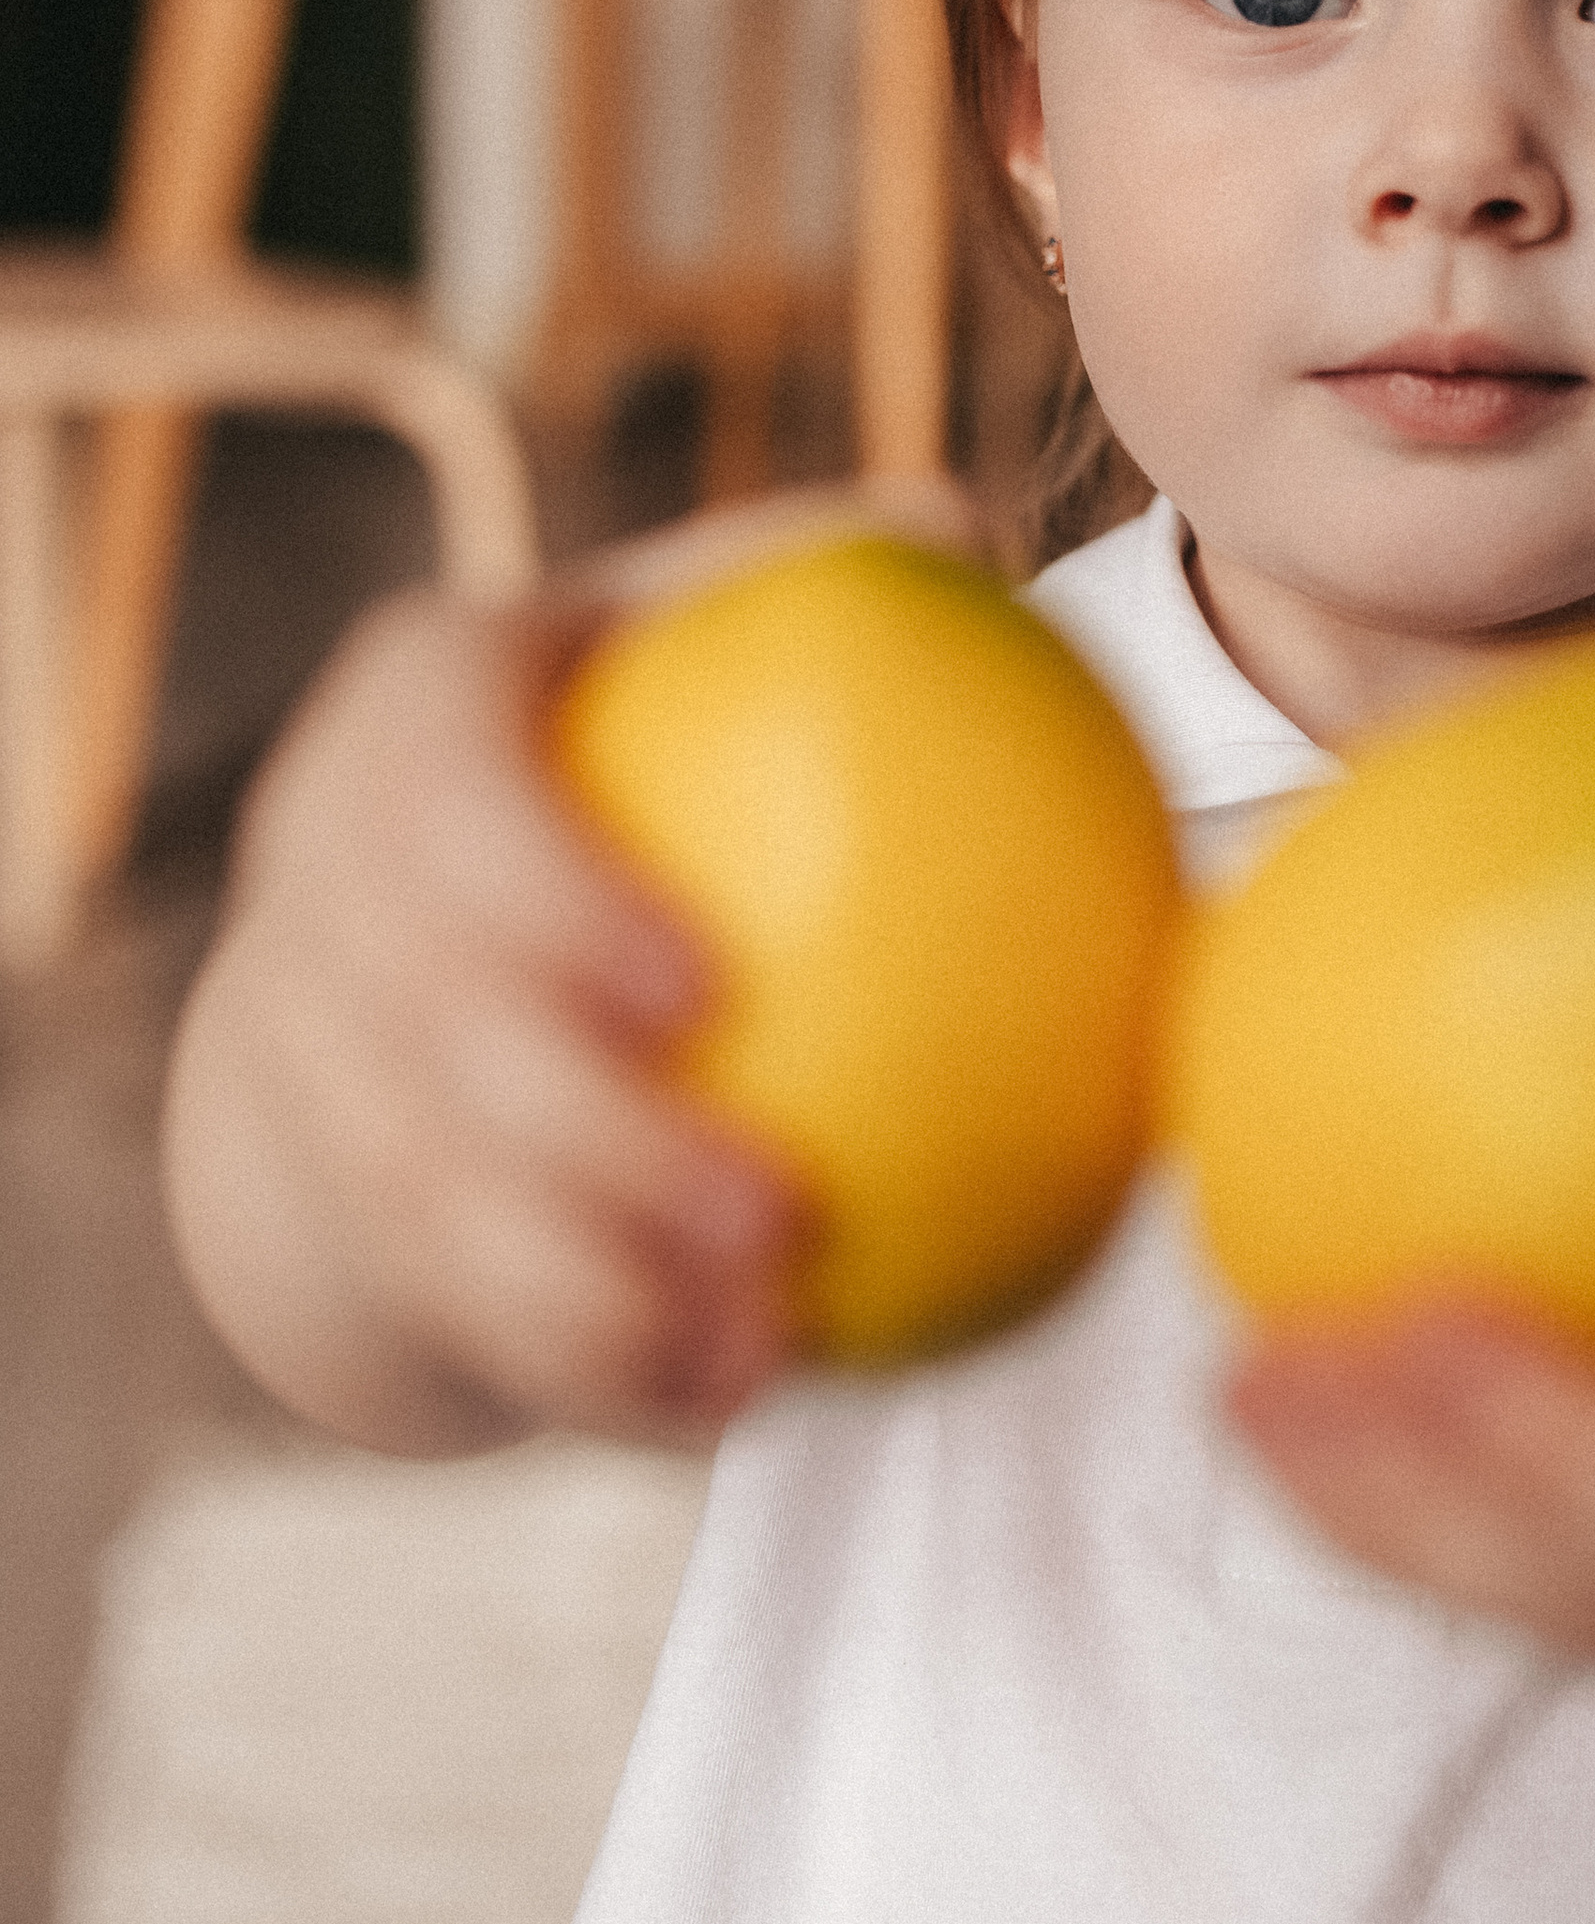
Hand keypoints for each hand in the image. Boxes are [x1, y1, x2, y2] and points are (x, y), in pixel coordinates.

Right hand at [164, 478, 996, 1455]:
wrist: (442, 924)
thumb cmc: (650, 750)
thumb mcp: (707, 642)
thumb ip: (835, 591)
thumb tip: (962, 521)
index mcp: (409, 720)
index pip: (436, 788)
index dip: (537, 888)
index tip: (700, 987)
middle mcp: (325, 877)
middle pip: (420, 1031)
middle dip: (585, 1141)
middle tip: (774, 1213)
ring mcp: (301, 1046)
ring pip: (422, 1198)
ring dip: (587, 1295)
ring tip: (765, 1345)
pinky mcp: (322, 1193)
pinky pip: (447, 1304)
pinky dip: (584, 1365)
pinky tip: (728, 1403)